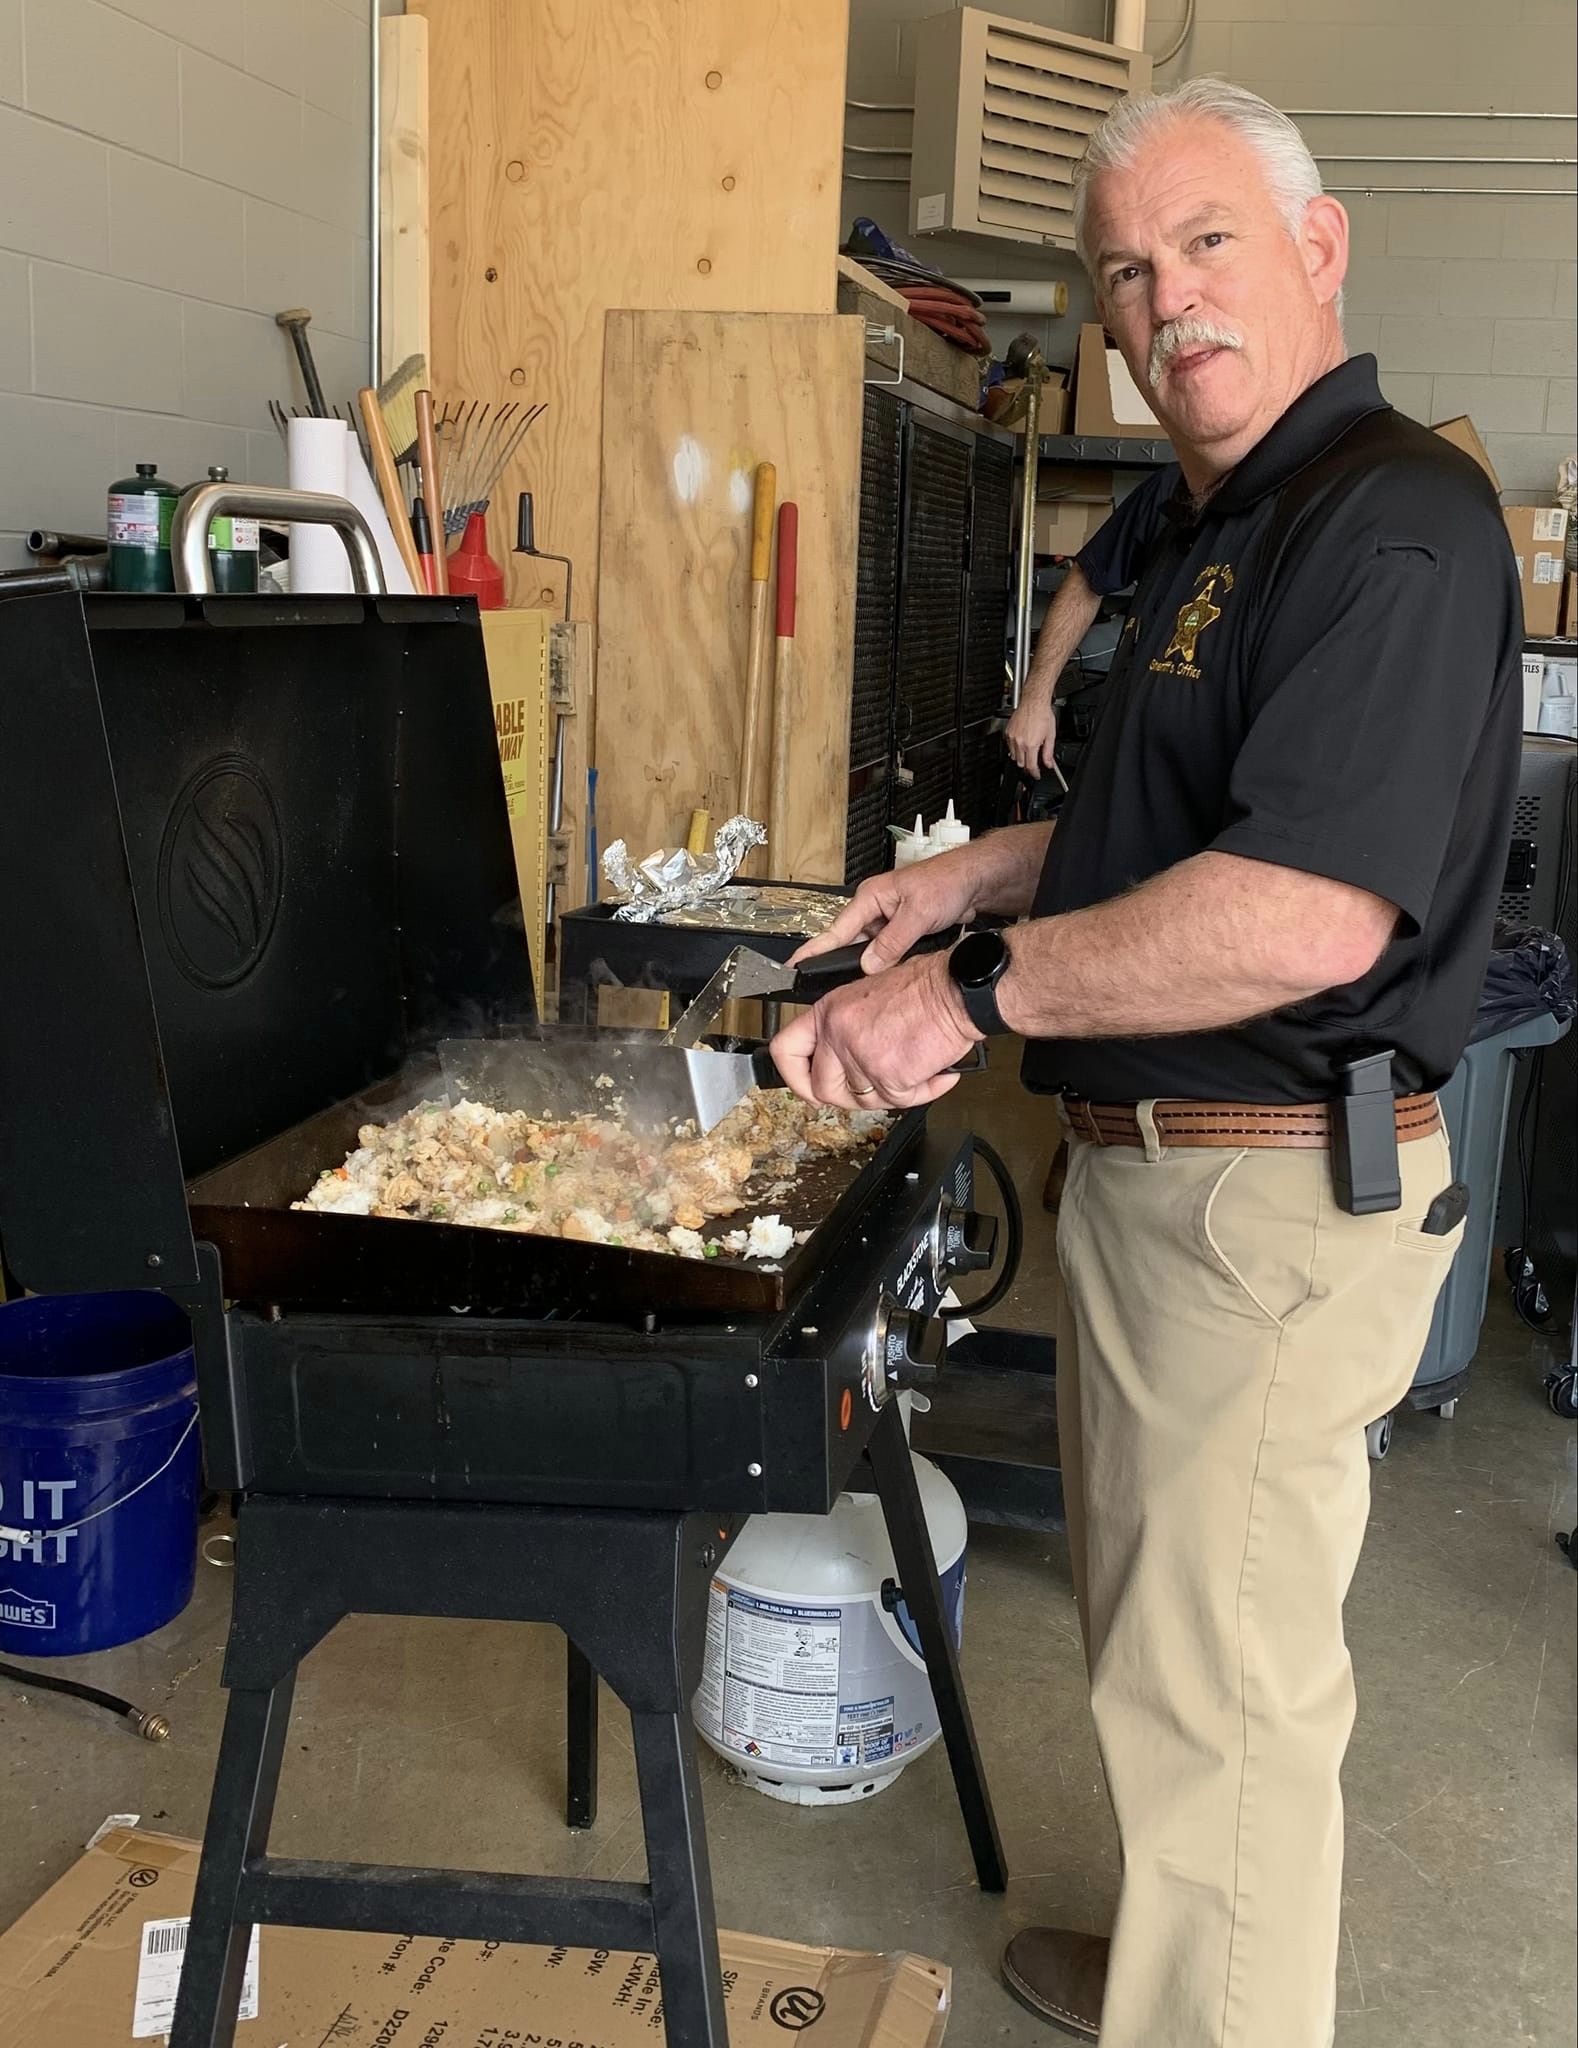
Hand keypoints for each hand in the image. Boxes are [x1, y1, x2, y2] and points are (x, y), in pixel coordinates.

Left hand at [770, 950, 979, 1111]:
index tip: (807, 1087)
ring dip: (892, 1093)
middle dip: (849, 1096)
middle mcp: (838, 1034)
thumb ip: (846, 1029)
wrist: (956, 990)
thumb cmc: (924, 987)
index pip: (785, 1051)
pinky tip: (935, 1076)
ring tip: (913, 1072)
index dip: (794, 1078)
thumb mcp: (867, 996)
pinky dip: (922, 1093)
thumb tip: (840, 1063)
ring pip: (864, 1100)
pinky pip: (900, 1102)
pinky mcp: (889, 1076)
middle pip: (823, 1089)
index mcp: (829, 1012)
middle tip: (874, 1088)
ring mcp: (861, 1057)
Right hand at [791, 846, 983, 973]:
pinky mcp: (900, 931)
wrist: (974, 882)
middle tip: (823, 987)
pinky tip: (886, 977)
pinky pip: (886, 953)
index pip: (836, 930)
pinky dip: (887, 964)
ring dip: (871, 966)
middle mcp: (875, 909)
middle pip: (850, 944)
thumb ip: (892, 942)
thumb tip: (869, 965)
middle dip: (843, 965)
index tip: (795, 965)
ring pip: (869, 951)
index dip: (815, 950)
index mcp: (870, 898)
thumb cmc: (946, 882)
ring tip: (859, 987)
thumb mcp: (918, 913)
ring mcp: (887, 921)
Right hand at [1005, 692, 1057, 778]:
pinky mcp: (1008, 732)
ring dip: (1021, 757)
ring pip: (1014, 756)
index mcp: (1031, 745)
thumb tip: (1049, 763)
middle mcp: (1020, 742)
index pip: (1031, 766)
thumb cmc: (1042, 714)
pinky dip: (1015, 748)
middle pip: (1021, 763)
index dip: (1034, 773)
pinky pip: (1009, 746)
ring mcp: (1012, 738)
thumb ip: (1048, 752)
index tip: (1036, 774)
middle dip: (1028, 765)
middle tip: (1034, 763)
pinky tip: (1022, 743)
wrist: (1034, 702)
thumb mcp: (1050, 735)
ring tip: (1028, 751)